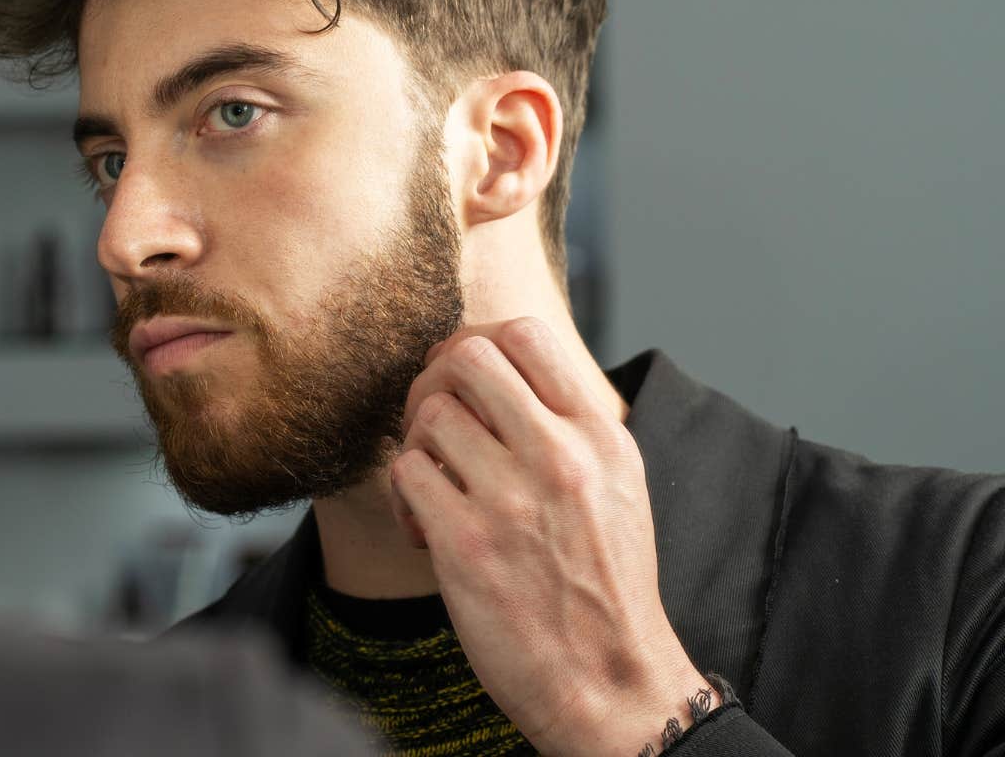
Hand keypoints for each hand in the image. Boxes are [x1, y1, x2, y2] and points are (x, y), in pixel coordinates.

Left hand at [387, 318, 709, 756]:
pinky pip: (405, 474)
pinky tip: (424, 530)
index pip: (526, 333)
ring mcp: (513, 498)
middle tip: (433, 427)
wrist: (612, 683)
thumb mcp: (615, 485)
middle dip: (432, 382)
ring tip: (434, 491)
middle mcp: (561, 455)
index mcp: (601, 435)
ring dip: (415, 448)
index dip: (476, 344)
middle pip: (464, 356)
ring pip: (426, 415)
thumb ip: (568, 425)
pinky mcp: (468, 543)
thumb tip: (500, 369)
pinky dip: (402, 498)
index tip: (464, 384)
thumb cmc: (603, 586)